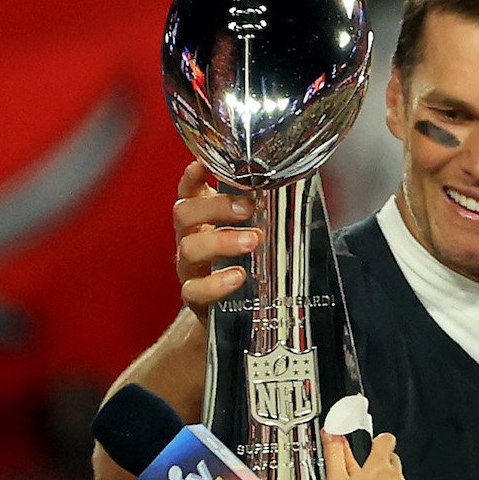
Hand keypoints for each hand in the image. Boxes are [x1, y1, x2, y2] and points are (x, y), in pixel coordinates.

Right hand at [173, 160, 260, 318]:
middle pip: (185, 213)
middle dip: (216, 206)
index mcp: (201, 220)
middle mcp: (190, 239)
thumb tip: (293, 188)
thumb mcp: (248, 234)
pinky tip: (237, 276)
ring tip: (252, 240)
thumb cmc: (242, 265)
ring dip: (222, 240)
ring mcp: (189, 268)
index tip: (203, 165)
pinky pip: (195, 290)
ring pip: (190, 248)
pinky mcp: (194, 298)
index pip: (189, 191)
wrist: (231, 314)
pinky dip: (216, 283)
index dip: (192, 177)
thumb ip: (260, 214)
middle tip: (247, 206)